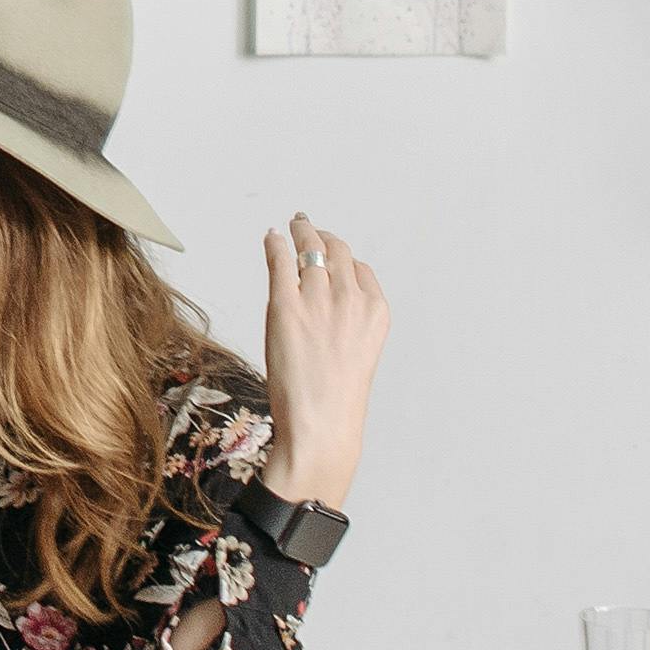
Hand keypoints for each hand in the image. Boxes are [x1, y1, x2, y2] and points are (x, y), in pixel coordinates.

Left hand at [255, 213, 388, 509]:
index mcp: (376, 312)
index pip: (360, 270)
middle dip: (322, 236)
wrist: (321, 424)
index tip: (330, 254)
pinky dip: (276, 244)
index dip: (342, 259)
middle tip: (308, 227)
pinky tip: (272, 237)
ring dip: (300, 233)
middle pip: (336, 252)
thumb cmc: (335, 398)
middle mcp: (351, 299)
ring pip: (310, 250)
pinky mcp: (286, 306)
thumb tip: (326, 299)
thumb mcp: (357, 352)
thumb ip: (348, 321)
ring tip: (293, 226)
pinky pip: (281, 261)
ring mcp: (318, 300)